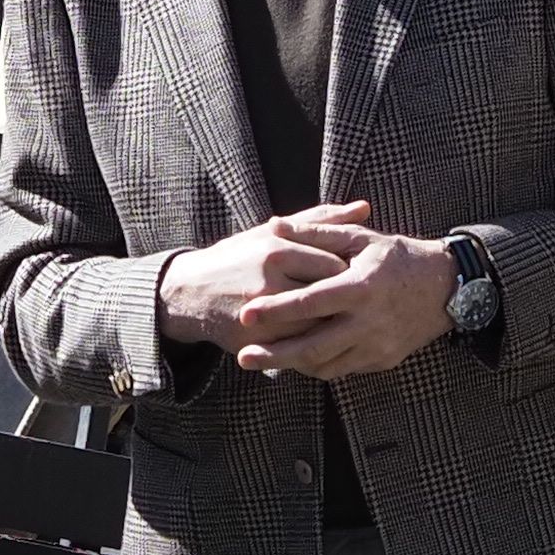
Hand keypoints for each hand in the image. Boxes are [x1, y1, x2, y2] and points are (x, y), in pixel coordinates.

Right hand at [159, 209, 366, 348]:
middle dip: (346, 303)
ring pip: (316, 325)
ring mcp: (262, 312)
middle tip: (357, 306)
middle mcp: (270, 279)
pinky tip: (325, 342)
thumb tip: (365, 207)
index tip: (360, 280)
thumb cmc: (239, 257)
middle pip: (329, 296)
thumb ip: (321, 220)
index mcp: (278, 249)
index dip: (353, 276)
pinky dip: (315, 346)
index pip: (335, 264)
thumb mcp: (274, 233)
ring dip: (334, 327)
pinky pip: (297, 347)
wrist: (189, 292)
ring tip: (345, 324)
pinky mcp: (254, 338)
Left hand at [231, 202, 457, 379]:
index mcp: (360, 287)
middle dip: (276, 355)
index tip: (246, 315)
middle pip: (313, 347)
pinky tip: (297, 361)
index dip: (277, 310)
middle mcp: (368, 322)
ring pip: (326, 365)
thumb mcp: (361, 239)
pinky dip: (317, 366)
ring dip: (293, 365)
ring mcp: (377, 345)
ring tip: (264, 360)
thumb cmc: (399, 257)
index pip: (310, 303)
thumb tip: (275, 225)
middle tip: (244, 357)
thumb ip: (317, 232)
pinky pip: (343, 369)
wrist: (446, 288)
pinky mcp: (383, 360)